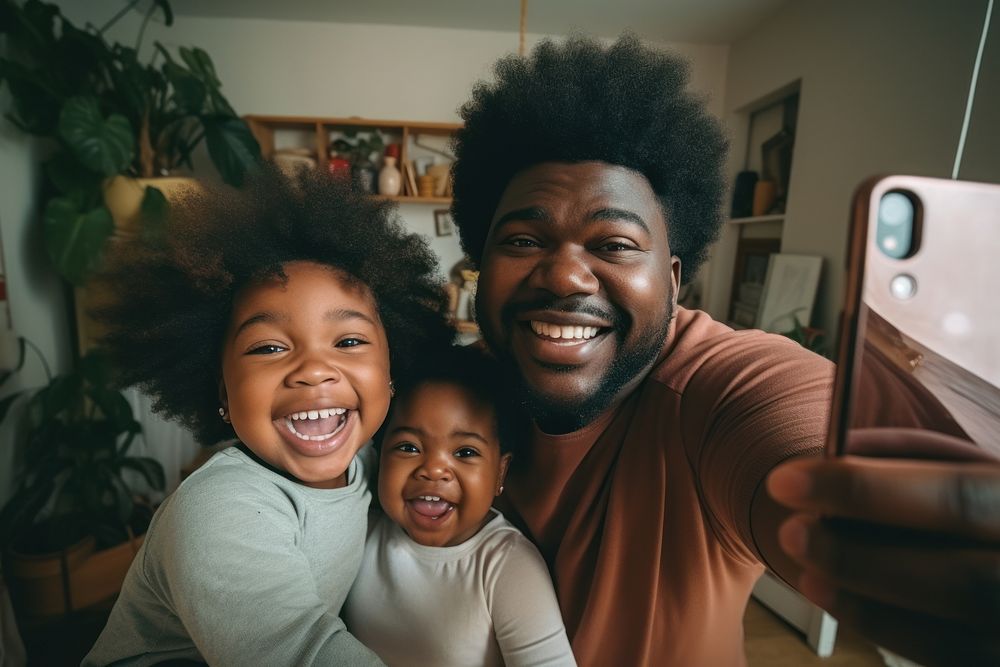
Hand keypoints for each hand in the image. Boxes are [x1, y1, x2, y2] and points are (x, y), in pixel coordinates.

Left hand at [767, 429, 999, 666]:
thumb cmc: (986, 500)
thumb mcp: (968, 462)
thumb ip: (911, 454)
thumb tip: (836, 455)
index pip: (958, 497)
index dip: (868, 490)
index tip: (789, 480)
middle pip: (961, 580)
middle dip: (861, 557)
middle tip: (793, 532)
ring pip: (955, 634)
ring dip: (866, 602)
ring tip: (809, 572)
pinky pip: (947, 657)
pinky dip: (883, 627)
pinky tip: (837, 598)